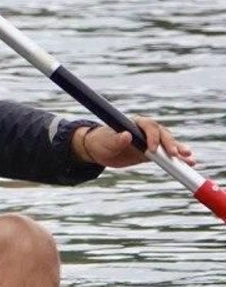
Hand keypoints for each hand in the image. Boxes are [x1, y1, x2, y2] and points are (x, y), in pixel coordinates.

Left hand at [73, 117, 195, 168]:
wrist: (99, 151)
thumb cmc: (101, 142)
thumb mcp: (106, 142)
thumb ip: (117, 139)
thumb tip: (126, 135)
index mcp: (135, 123)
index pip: (148, 126)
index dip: (153, 137)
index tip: (152, 149)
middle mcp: (146, 131)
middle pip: (163, 134)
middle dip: (170, 144)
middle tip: (174, 155)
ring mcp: (152, 141)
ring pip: (169, 144)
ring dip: (179, 150)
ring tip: (188, 159)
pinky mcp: (154, 153)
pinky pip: (167, 155)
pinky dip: (178, 159)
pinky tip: (188, 163)